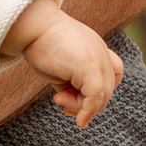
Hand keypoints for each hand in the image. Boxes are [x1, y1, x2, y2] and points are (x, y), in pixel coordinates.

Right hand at [17, 7, 124, 128]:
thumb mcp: (60, 68)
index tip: (76, 97)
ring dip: (81, 107)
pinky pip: (95, 96)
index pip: (112, 76)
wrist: (32, 25)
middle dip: (87, 104)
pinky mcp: (89, 66)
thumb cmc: (40, 44)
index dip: (100, 92)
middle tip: (63, 105)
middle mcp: (102, 53)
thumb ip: (70, 84)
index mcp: (97, 49)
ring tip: (59, 99)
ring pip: (102, 96)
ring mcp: (98, 59)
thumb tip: (70, 106)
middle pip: (107, 90)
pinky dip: (87, 111)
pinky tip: (78, 120)